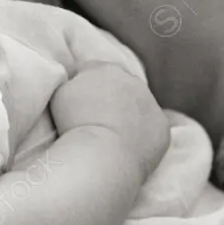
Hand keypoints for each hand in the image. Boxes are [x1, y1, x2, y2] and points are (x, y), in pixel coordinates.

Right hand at [50, 62, 169, 180]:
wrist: (103, 156)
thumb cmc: (75, 124)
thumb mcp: (61, 93)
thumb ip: (72, 81)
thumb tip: (77, 81)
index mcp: (105, 69)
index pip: (92, 72)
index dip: (82, 87)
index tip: (76, 104)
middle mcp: (132, 81)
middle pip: (118, 86)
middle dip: (109, 97)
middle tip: (94, 119)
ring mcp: (151, 104)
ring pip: (138, 105)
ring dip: (128, 114)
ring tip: (112, 134)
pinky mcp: (162, 127)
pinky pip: (153, 126)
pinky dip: (144, 133)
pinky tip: (131, 144)